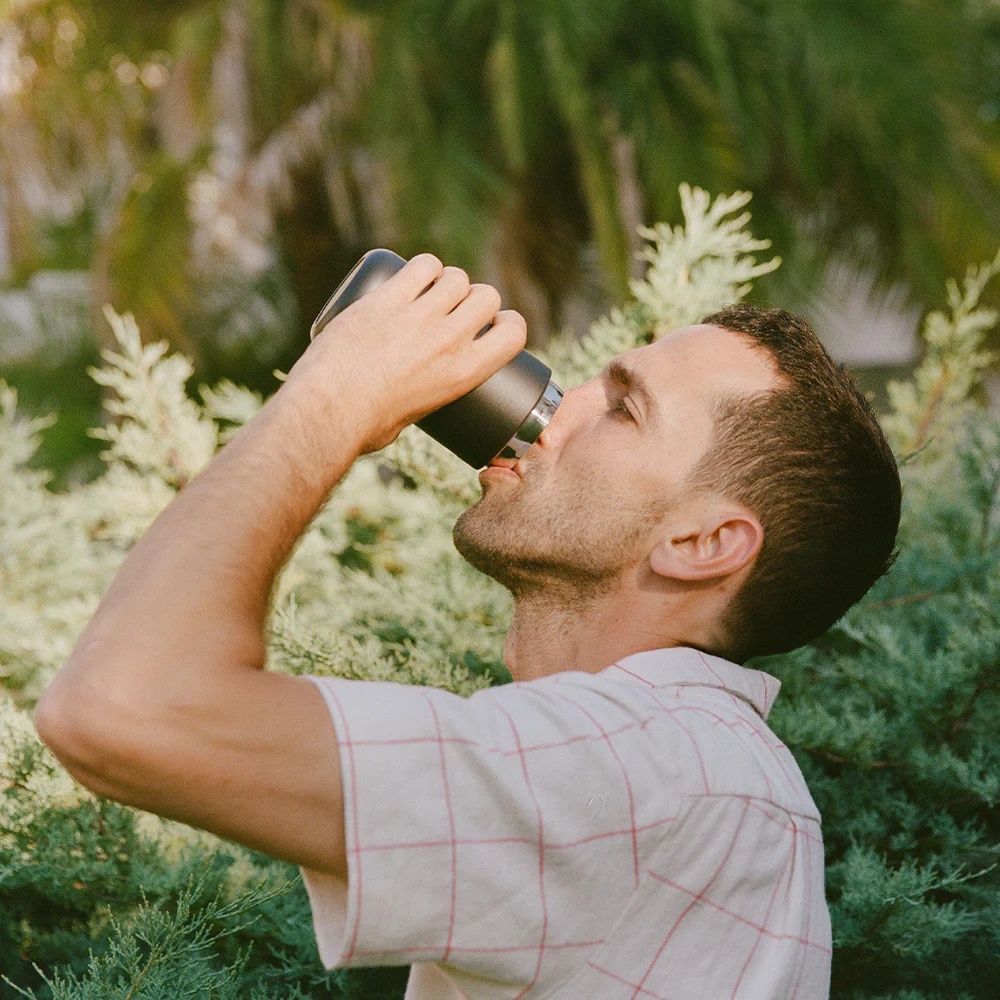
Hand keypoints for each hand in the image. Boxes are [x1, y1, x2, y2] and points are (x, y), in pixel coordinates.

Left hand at [283, 254, 527, 454]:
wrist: (327, 410)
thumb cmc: (366, 425)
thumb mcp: (417, 417)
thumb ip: (423, 398)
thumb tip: (414, 397)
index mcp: (464, 373)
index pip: (512, 333)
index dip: (509, 322)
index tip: (495, 324)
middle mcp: (448, 341)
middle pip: (486, 296)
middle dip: (477, 298)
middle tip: (458, 309)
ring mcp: (417, 316)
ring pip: (456, 277)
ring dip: (450, 281)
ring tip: (433, 292)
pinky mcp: (387, 299)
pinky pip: (421, 266)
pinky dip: (424, 267)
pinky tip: (416, 275)